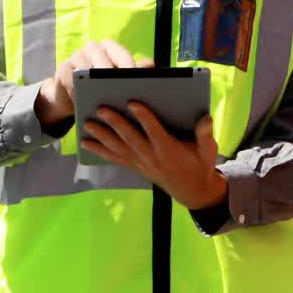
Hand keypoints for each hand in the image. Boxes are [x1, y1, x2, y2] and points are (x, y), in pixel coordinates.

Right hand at [34, 40, 152, 129]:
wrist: (70, 97)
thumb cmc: (99, 89)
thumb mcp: (117, 82)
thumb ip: (133, 72)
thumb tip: (151, 64)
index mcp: (109, 48)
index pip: (121, 53)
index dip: (128, 66)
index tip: (136, 81)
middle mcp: (93, 48)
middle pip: (103, 58)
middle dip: (110, 74)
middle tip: (119, 88)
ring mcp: (76, 56)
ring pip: (85, 67)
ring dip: (92, 81)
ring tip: (102, 96)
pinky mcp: (62, 68)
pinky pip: (70, 78)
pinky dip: (77, 89)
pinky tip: (83, 101)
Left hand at [81, 104, 227, 210]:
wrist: (192, 190)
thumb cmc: (200, 164)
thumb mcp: (208, 150)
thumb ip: (205, 134)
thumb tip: (205, 118)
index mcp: (169, 149)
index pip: (154, 131)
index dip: (143, 117)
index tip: (132, 102)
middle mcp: (151, 156)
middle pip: (130, 138)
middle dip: (115, 123)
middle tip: (101, 108)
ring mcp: (141, 162)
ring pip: (118, 148)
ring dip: (101, 136)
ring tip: (87, 124)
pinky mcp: (135, 166)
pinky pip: (114, 158)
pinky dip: (99, 151)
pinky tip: (84, 143)